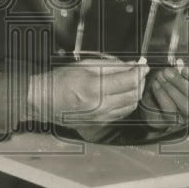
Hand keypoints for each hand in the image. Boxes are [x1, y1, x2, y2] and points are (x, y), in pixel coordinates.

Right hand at [27, 59, 149, 125]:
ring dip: (135, 92)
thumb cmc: (62, 80)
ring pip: (131, 105)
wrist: (45, 101)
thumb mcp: (85, 65)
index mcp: (96, 88)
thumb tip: (132, 65)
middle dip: (140, 81)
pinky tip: (122, 93)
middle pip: (134, 94)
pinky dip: (127, 102)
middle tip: (138, 71)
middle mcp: (101, 106)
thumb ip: (111, 65)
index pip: (129, 80)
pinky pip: (122, 113)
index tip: (143, 64)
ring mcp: (101, 117)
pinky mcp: (100, 123)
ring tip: (131, 81)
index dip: (140, 70)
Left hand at [138, 60, 188, 129]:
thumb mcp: (176, 76)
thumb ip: (180, 69)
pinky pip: (170, 110)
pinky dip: (161, 95)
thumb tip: (179, 62)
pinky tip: (155, 85)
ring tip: (160, 77)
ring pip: (186, 106)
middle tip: (167, 72)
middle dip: (182, 83)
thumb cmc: (169, 87)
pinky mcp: (175, 122)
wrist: (153, 104)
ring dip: (171, 89)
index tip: (185, 69)